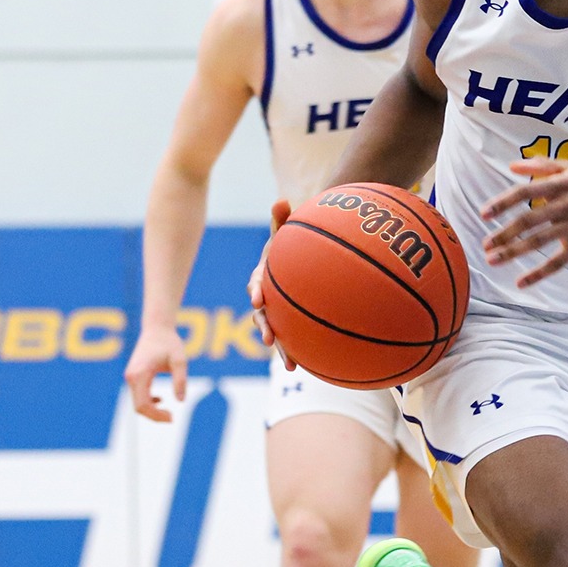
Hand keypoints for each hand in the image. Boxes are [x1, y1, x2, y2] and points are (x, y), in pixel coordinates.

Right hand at [124, 328, 187, 422]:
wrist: (157, 328)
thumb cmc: (169, 342)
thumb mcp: (179, 361)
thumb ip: (180, 380)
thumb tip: (181, 400)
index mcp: (140, 374)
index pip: (143, 404)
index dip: (156, 416)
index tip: (172, 418)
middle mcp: (131, 377)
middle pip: (138, 406)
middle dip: (154, 416)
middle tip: (172, 418)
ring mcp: (130, 376)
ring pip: (137, 402)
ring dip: (151, 410)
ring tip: (168, 412)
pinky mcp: (133, 375)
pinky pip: (137, 395)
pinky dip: (147, 402)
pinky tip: (160, 400)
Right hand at [247, 198, 297, 369]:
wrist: (302, 258)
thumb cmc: (292, 244)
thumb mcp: (286, 231)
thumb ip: (282, 219)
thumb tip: (281, 199)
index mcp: (262, 277)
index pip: (256, 284)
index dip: (256, 291)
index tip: (258, 299)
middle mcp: (267, 298)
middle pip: (263, 316)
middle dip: (266, 329)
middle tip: (270, 340)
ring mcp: (279, 312)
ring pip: (278, 332)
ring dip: (283, 349)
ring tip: (291, 366)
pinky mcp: (292, 321)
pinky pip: (295, 337)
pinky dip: (301, 350)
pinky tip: (311, 367)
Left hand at [480, 157, 567, 287]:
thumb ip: (542, 166)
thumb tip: (512, 166)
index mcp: (562, 183)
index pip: (526, 192)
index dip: (503, 203)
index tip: (484, 214)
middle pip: (530, 219)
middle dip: (504, 233)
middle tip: (485, 244)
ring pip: (540, 240)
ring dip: (514, 251)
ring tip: (493, 260)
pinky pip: (558, 262)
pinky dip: (538, 273)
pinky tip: (521, 281)